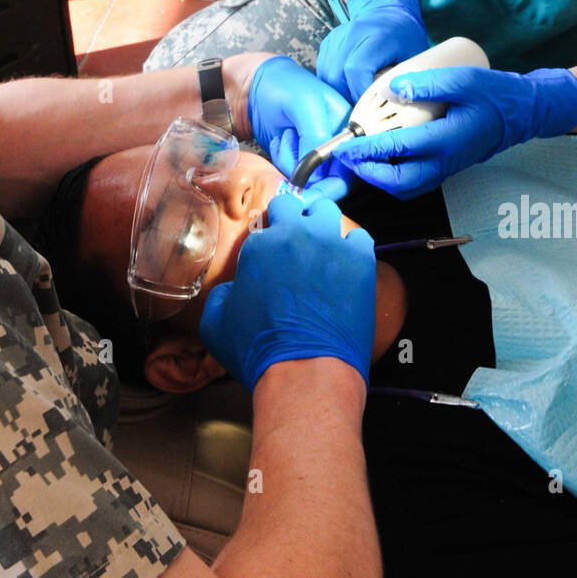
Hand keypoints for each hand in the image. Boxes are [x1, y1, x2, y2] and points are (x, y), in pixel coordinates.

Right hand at [199, 191, 375, 389]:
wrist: (306, 373)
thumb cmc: (259, 351)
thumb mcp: (216, 324)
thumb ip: (220, 295)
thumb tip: (233, 289)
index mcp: (261, 243)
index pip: (264, 220)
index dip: (267, 234)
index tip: (270, 250)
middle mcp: (297, 235)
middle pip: (295, 204)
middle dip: (292, 217)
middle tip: (294, 239)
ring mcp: (332, 245)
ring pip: (328, 211)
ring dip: (322, 224)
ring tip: (321, 246)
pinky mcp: (361, 262)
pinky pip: (360, 237)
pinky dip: (352, 247)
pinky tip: (346, 264)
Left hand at [248, 55, 354, 197]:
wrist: (254, 88)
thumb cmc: (283, 85)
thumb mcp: (304, 105)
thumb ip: (315, 136)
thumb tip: (316, 169)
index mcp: (348, 129)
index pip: (350, 167)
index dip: (331, 184)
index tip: (308, 189)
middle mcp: (336, 144)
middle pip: (331, 181)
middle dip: (307, 176)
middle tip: (289, 168)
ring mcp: (316, 153)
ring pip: (309, 180)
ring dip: (291, 161)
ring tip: (286, 135)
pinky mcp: (298, 158)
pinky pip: (292, 174)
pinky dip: (282, 160)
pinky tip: (281, 140)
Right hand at [316, 0, 428, 104]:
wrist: (387, 10)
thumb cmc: (404, 36)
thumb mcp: (413, 57)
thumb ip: (404, 80)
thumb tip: (398, 108)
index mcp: (376, 37)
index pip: (356, 69)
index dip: (358, 91)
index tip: (368, 107)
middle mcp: (352, 34)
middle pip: (337, 74)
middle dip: (347, 96)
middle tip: (361, 108)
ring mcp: (337, 37)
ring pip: (327, 74)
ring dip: (337, 91)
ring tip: (353, 99)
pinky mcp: (328, 42)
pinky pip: (324, 69)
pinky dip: (332, 83)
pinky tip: (346, 88)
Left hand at [333, 65, 576, 197]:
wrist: (521, 113)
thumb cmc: (494, 94)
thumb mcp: (463, 79)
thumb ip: (427, 84)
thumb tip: (390, 88)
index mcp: (445, 140)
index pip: (397, 149)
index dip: (367, 150)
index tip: (345, 144)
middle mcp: (444, 161)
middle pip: (399, 182)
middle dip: (368, 173)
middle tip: (347, 157)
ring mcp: (446, 168)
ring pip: (407, 188)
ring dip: (380, 179)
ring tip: (360, 160)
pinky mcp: (447, 168)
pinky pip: (416, 183)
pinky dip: (394, 178)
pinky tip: (383, 161)